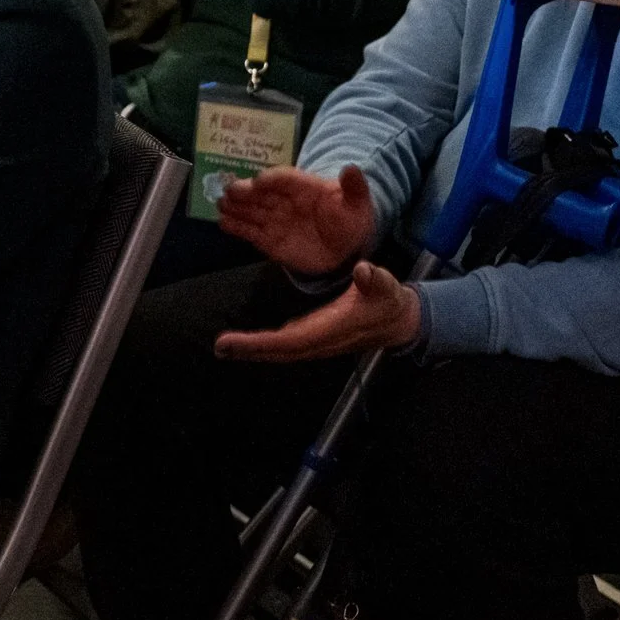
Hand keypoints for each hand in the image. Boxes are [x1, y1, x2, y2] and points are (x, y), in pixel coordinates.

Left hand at [213, 261, 420, 361]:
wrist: (399, 321)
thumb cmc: (389, 302)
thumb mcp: (386, 288)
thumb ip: (376, 280)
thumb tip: (363, 269)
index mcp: (331, 330)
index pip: (290, 341)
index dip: (262, 343)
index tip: (234, 342)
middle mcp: (319, 340)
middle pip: (279, 351)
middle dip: (249, 350)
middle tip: (220, 347)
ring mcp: (316, 340)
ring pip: (280, 349)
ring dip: (254, 349)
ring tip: (227, 346)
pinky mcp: (315, 336)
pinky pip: (285, 344)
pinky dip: (265, 344)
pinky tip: (249, 341)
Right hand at [217, 163, 378, 275]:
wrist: (346, 247)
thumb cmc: (350, 219)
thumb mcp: (358, 203)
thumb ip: (354, 187)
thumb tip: (353, 167)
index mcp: (304, 187)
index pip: (285, 178)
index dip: (272, 179)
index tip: (259, 182)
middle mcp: (285, 201)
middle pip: (262, 193)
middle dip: (245, 191)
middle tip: (229, 190)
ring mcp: (275, 220)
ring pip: (252, 211)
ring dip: (236, 207)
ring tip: (221, 204)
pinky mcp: (270, 240)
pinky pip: (250, 232)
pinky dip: (236, 227)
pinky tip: (223, 223)